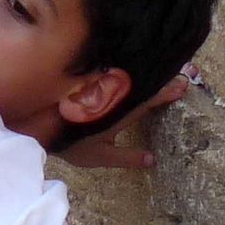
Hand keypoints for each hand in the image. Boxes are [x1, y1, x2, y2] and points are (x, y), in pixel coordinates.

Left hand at [58, 75, 188, 169]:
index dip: (166, 93)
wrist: (40, 123)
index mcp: (122, 113)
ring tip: (160, 66)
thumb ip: (126, 157)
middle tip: (181, 71)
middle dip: (161, 77)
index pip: (149, 100)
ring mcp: (103, 86)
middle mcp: (115, 95)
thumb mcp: (100, 155)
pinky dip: (126, 68)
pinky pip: (113, 70)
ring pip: (130, 74)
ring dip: (145, 70)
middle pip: (143, 82)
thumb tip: (152, 159)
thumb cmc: (71, 142)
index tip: (184, 85)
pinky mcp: (91, 80)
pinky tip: (132, 65)